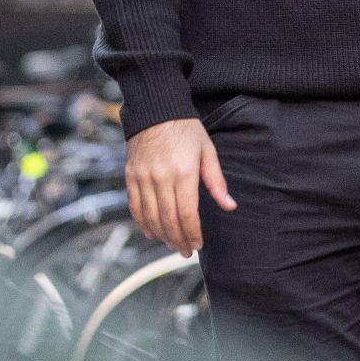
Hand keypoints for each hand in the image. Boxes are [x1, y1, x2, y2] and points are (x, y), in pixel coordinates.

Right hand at [125, 115, 233, 254]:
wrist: (155, 108)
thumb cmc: (185, 129)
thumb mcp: (207, 151)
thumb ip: (216, 182)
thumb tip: (229, 206)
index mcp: (184, 173)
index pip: (187, 214)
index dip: (193, 234)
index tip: (198, 245)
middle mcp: (161, 178)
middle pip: (168, 220)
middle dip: (178, 240)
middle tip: (186, 252)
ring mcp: (143, 178)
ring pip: (150, 217)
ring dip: (161, 235)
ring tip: (172, 244)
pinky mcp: (130, 176)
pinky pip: (135, 206)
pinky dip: (142, 222)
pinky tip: (151, 232)